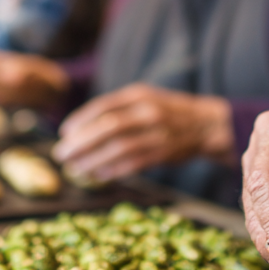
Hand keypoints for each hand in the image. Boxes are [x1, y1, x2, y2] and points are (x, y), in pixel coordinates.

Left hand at [53, 84, 232, 183]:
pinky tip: (98, 174)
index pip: (103, 106)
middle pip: (108, 127)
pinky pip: (134, 163)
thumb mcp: (145, 98)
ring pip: (119, 148)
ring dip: (93, 160)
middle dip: (81, 142)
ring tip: (75, 168)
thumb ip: (118, 108)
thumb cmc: (168, 111)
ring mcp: (157, 133)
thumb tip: (82, 126)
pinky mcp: (164, 153)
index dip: (80, 120)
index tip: (64, 132)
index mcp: (139, 95)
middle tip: (61, 154)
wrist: (207, 124)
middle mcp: (147, 112)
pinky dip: (113, 170)